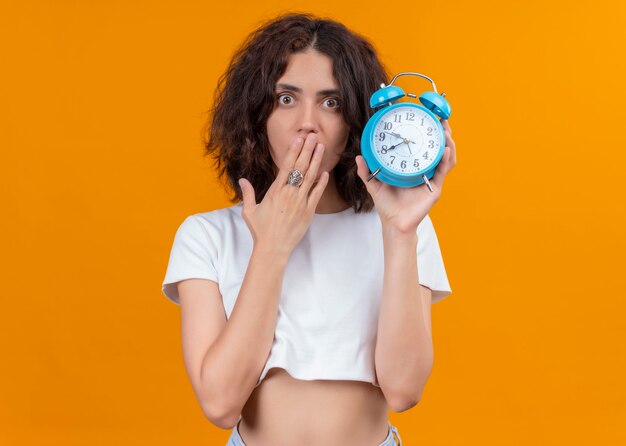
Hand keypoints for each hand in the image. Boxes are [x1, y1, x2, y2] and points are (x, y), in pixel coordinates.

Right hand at [238, 133, 328, 254]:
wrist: (273, 248)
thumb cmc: (260, 230)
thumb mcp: (249, 211)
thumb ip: (248, 193)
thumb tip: (242, 180)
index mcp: (275, 191)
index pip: (286, 166)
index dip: (294, 151)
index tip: (299, 140)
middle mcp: (289, 194)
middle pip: (301, 167)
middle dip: (308, 150)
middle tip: (313, 137)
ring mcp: (300, 202)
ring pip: (311, 178)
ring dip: (316, 161)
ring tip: (321, 148)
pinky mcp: (308, 212)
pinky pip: (317, 194)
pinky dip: (321, 183)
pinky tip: (325, 173)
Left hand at [355, 119, 456, 233]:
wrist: (393, 223)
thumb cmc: (386, 205)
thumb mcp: (374, 183)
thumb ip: (366, 171)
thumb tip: (358, 157)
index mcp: (413, 167)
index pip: (423, 146)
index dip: (428, 132)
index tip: (427, 117)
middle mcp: (425, 171)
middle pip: (438, 148)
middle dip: (443, 132)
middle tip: (441, 118)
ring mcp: (432, 179)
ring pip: (445, 158)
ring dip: (448, 142)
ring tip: (445, 130)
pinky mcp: (434, 188)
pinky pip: (442, 172)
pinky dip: (444, 159)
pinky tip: (445, 149)